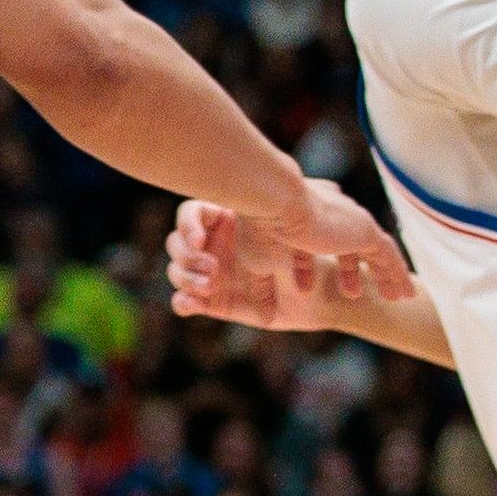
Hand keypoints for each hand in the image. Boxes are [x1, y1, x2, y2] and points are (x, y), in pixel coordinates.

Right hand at [165, 199, 331, 331]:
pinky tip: (193, 303)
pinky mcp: (212, 303)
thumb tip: (264, 191)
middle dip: (187, 256)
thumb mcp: (293, 234)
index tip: (199, 239)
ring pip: (176, 271)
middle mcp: (213, 246)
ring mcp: (209, 274)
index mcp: (226, 222)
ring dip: (186, 278)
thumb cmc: (310, 257)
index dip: (187, 225)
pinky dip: (184, 302)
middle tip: (211, 268)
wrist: (320, 296)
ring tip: (209, 286)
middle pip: (177, 243)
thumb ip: (276, 213)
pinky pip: (183, 301)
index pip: (191, 214)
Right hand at [257, 173, 412, 305]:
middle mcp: (327, 209)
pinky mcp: (365, 231)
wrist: (275, 203)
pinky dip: (396, 273)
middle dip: (349, 268)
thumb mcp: (257, 264)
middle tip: (350, 291)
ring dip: (380, 274)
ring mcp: (349, 220)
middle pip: (345, 242)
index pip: (307, 240)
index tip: (303, 288)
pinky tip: (404, 293)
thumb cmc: (260, 229)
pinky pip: (388, 255)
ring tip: (389, 296)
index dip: (304, 266)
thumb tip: (265, 317)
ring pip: (372, 249)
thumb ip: (263, 289)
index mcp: (299, 211)